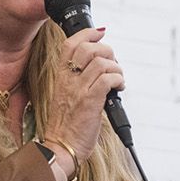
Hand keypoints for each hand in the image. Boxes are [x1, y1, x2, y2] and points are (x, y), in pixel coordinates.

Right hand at [41, 27, 124, 165]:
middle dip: (107, 50)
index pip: (70, 44)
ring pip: (101, 62)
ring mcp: (79, 90)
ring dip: (116, 68)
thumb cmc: (66, 125)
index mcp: (61, 77)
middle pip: (88, 48)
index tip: (100, 32)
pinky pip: (108, 79)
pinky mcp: (90, 102)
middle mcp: (68, 80)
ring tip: (118, 80)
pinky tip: (119, 89)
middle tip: (112, 65)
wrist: (60, 148)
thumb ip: (77, 80)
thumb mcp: (65, 96)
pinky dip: (119, 80)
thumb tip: (98, 67)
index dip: (87, 33)